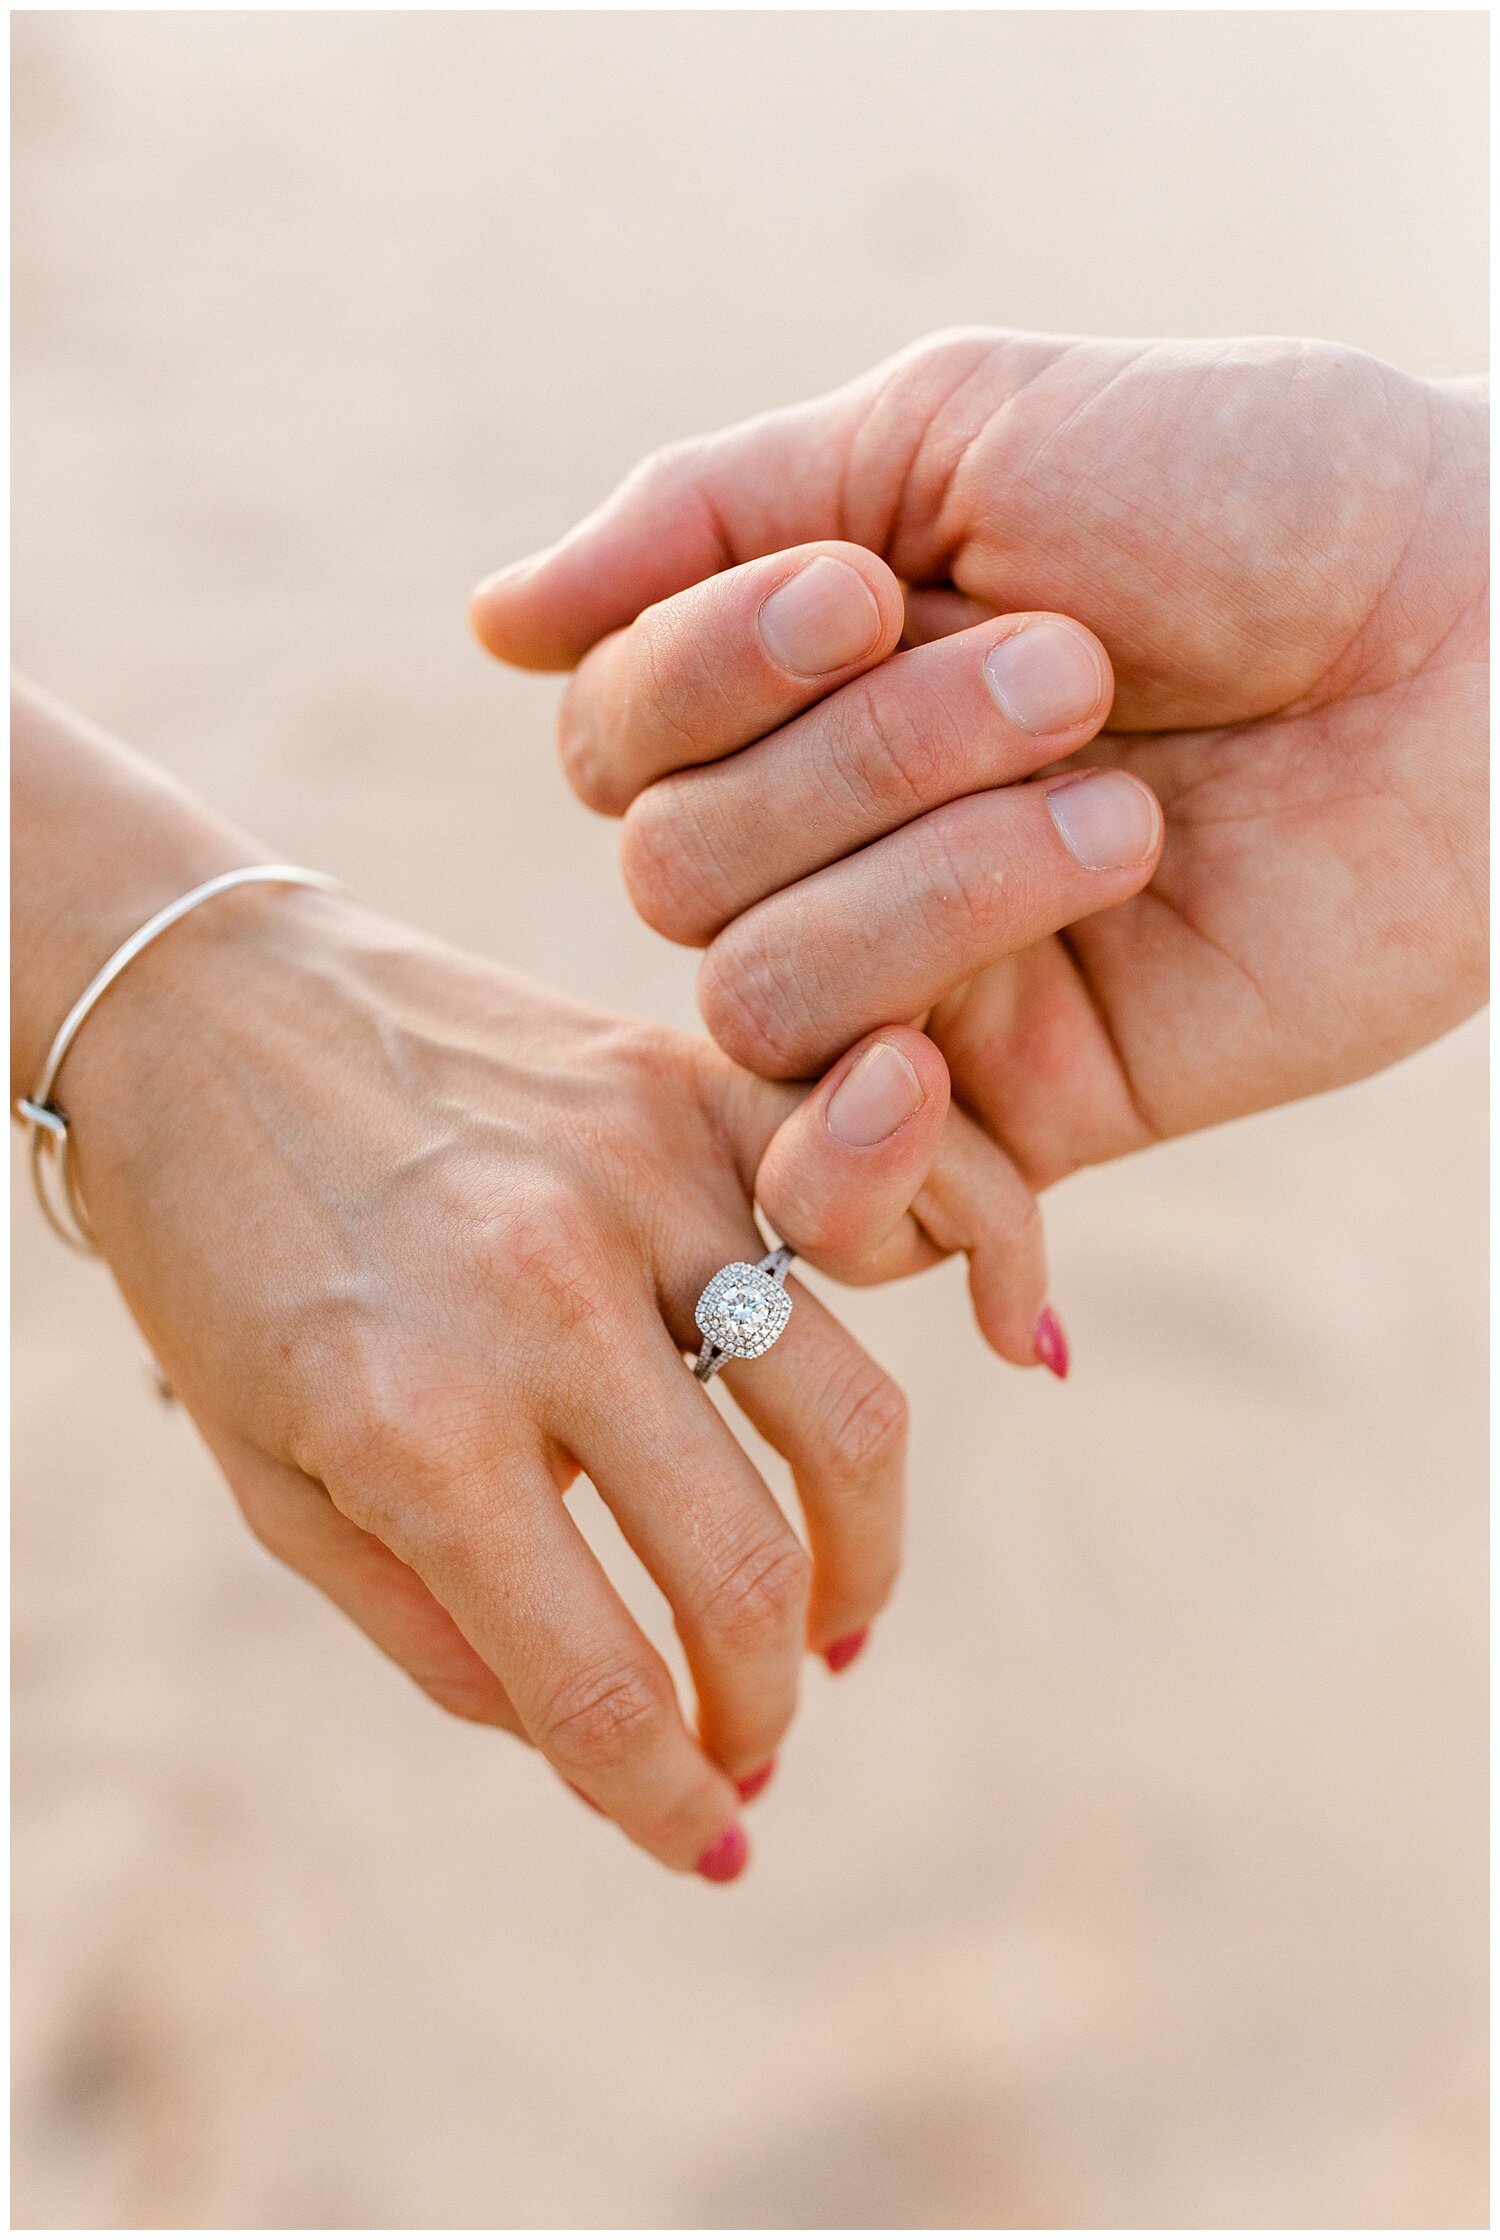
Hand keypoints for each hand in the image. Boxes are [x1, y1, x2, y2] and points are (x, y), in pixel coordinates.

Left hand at [47, 871, 995, 1877]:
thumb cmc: (211, 1252)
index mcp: (413, 1420)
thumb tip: (595, 1734)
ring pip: (843, 1418)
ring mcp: (632, 1179)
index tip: (705, 1839)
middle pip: (740, 1573)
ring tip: (831, 1617)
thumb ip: (430, 1626)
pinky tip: (964, 1372)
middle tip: (757, 1736)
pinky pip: (873, 1204)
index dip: (666, 1799)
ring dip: (861, 1561)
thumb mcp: (264, 1474)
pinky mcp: (678, 1086)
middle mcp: (542, 1300)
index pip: (595, 1683)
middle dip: (764, 1703)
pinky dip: (958, 1288)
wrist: (194, 1001)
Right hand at [472, 331, 1486, 1191]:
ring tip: (1126, 813)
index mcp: (802, 690)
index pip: (615, 737)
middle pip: (679, 876)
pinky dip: (851, 1162)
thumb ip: (710, 516)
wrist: (1485, 633)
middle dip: (866, 768)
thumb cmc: (1246, 492)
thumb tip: (488, 620)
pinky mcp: (1026, 1117)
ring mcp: (923, 988)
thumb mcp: (958, 432)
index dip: (709, 673)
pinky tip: (922, 1084)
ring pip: (761, 1002)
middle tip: (1073, 675)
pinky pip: (848, 1204)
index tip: (879, 588)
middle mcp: (834, 845)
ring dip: (932, 895)